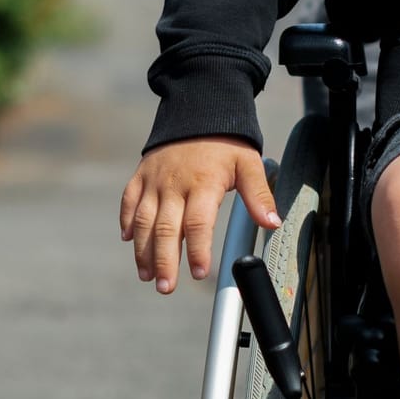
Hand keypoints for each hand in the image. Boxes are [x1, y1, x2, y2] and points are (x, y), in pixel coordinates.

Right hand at [119, 136, 278, 294]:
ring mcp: (154, 179)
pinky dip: (126, 221)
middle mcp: (174, 184)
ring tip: (147, 275)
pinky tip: (128, 240)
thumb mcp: (249, 165)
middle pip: (165, 228)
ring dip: (143, 250)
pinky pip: (129, 200)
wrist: (199, 111)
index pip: (198, 223)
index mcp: (203, 183)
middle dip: (164, 261)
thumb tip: (272, 222)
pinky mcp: (141, 174)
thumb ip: (259, 195)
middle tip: (166, 287)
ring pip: (143, 220)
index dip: (198, 250)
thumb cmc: (226, 144)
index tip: (200, 273)